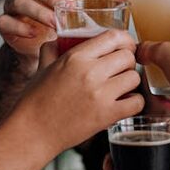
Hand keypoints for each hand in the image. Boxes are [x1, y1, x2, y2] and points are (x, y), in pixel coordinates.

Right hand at [0, 0, 74, 57]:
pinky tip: (34, 33)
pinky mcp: (5, 23)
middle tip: (68, 7)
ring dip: (39, 12)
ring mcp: (11, 4)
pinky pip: (5, 21)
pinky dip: (19, 27)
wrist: (41, 45)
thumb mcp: (77, 5)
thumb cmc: (61, 18)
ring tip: (55, 23)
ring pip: (18, 2)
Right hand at [12, 29, 143, 152]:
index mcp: (75, 57)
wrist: (32, 132)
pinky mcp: (107, 115)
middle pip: (128, 56)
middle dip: (127, 62)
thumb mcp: (43, 67)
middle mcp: (90, 72)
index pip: (114, 37)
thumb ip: (52, 49)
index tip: (124, 48)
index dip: (125, 40)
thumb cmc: (35, 100)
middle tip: (120, 71)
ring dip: (130, 82)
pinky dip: (134, 102)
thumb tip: (58, 39)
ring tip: (120, 88)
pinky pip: (137, 102)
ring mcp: (100, 94)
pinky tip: (123, 104)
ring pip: (135, 77)